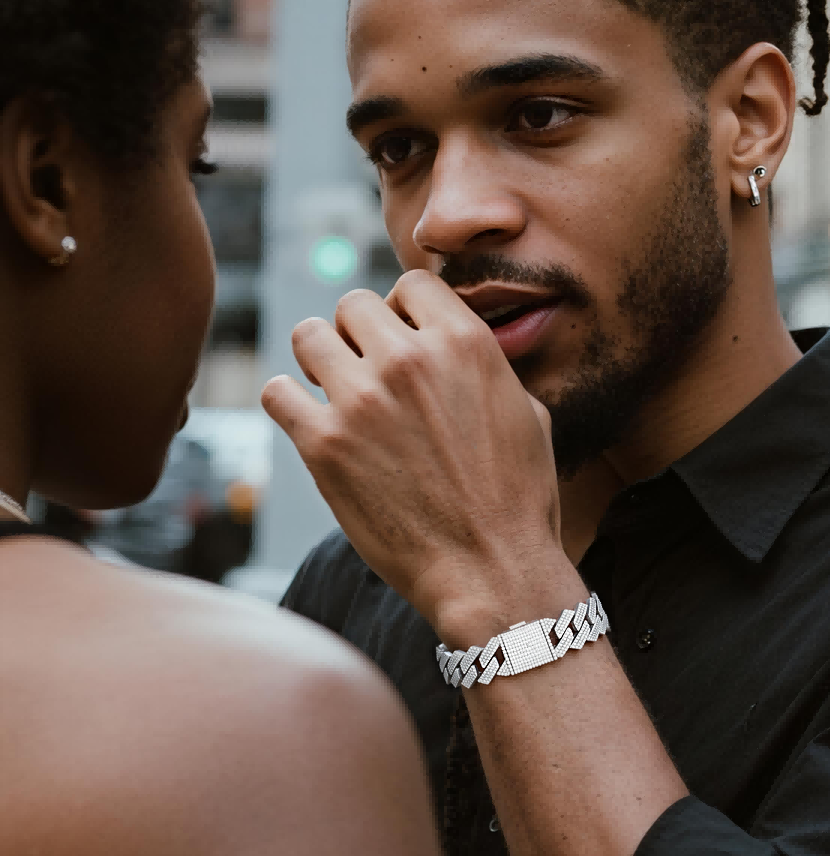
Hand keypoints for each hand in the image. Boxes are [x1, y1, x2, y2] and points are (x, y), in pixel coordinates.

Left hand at [262, 271, 570, 633]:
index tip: (404, 342)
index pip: (412, 284)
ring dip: (318, 360)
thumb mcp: (526, 413)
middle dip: (358, 334)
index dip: (405, 311)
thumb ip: (483, 367)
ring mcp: (361, 400)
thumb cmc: (519, 500)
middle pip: (353, 304)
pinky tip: (309, 422)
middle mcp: (408, 359)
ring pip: (307, 336)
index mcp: (464, 342)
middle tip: (366, 372)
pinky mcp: (324, 445)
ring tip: (332, 391)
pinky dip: (289, 403)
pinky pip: (277, 392)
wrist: (491, 572)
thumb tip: (453, 348)